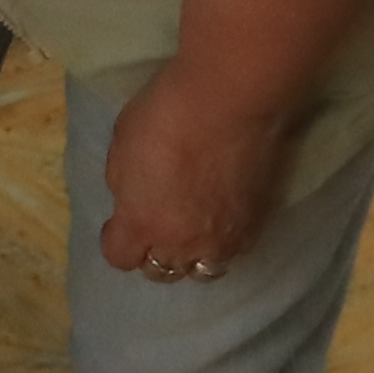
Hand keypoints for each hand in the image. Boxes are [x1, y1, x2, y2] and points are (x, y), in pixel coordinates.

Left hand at [94, 73, 294, 282]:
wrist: (228, 102)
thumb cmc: (165, 114)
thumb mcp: (121, 148)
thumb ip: (124, 184)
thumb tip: (132, 199)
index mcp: (139, 223)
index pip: (120, 257)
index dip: (118, 240)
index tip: (121, 221)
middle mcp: (179, 244)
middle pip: (162, 271)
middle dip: (155, 251)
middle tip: (160, 224)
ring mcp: (221, 240)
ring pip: (202, 269)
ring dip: (193, 255)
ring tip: (195, 230)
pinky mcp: (254, 227)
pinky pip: (234, 250)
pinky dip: (225, 241)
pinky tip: (224, 218)